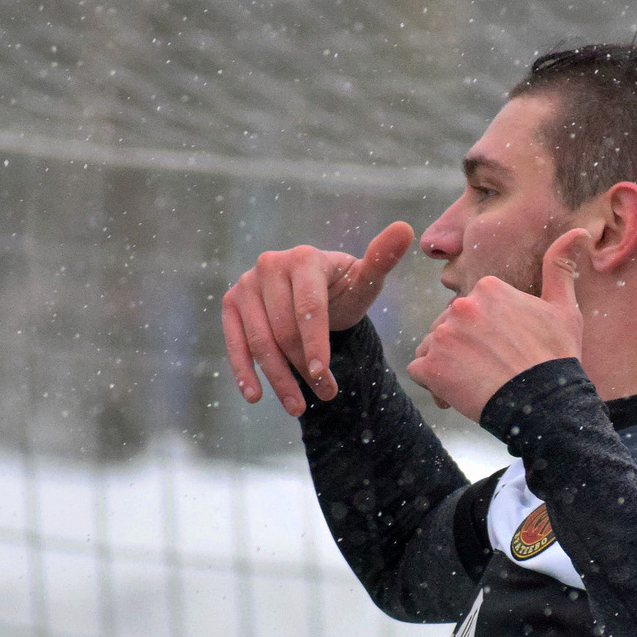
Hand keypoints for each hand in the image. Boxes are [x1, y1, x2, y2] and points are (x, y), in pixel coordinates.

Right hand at [221, 222, 414, 416]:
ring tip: (298, 408)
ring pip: (260, 341)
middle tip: (326, 395)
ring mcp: (246, 283)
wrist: (314, 291)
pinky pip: (234, 341)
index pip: (308, 307)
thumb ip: (382, 260)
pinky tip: (256, 396)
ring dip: (278, 379)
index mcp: (304, 258)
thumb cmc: (343, 289)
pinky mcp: (232, 303)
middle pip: (283, 329)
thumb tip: (405, 228)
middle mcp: (269, 265)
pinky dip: (243, 371)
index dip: (315, 343)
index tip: (322, 374)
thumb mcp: (365, 281)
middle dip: (303, 367)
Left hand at [407, 228, 591, 422]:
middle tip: (491, 370)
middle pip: (449, 326)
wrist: (545, 402)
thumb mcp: (563, 308)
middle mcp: (461, 306)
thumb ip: (560, 267)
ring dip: (446, 364)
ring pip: (432, 346)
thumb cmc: (556, 357)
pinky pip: (419, 370)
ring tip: (476, 382)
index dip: (484, 333)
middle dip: (462, 347)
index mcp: (488, 288)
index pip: (471, 309)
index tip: (503, 350)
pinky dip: (434, 383)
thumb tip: (578, 230)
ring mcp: (443, 335)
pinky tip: (459, 391)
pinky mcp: (430, 366)